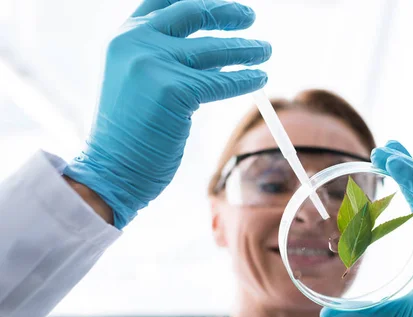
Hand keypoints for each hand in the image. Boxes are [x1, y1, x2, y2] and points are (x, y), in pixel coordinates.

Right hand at [64, 0, 270, 228]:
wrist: (112, 169)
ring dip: (246, 48)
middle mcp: (136, 41)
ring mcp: (154, 63)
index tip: (223, 4)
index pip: (165, 1)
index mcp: (125, 36)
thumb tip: (212, 52)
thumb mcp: (136, 81)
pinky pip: (222, 81)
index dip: (199, 0)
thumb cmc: (128, 133)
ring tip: (266, 50)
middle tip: (250, 17)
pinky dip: (245, 80)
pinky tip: (260, 78)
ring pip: (214, 50)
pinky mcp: (174, 89)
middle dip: (226, 13)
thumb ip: (161, 58)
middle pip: (193, 13)